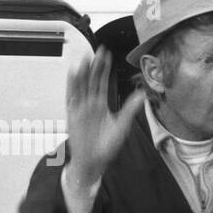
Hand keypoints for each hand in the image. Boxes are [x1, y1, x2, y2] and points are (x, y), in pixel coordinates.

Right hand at [65, 48, 145, 187]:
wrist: (93, 161)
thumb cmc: (105, 146)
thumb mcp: (122, 126)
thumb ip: (130, 109)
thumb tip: (141, 95)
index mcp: (101, 104)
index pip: (102, 82)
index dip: (104, 68)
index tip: (107, 54)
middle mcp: (90, 103)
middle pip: (91, 80)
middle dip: (95, 66)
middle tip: (98, 50)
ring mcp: (80, 107)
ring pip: (81, 85)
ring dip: (82, 72)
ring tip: (85, 57)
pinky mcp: (72, 114)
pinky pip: (71, 96)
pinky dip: (72, 84)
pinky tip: (73, 72)